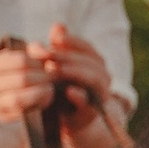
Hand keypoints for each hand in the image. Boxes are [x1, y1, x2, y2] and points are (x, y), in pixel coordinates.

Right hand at [0, 38, 46, 121]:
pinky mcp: (4, 117)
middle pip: (21, 80)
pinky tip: (43, 98)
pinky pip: (22, 113)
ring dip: (39, 93)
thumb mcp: (17, 54)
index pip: (21, 60)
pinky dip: (37, 105)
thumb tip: (47, 53)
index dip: (38, 62)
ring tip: (48, 88)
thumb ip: (34, 50)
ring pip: (17, 99)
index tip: (46, 63)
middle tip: (51, 77)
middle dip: (42, 78)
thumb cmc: (7, 70)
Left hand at [34, 25, 126, 147]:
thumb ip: (54, 48)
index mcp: (95, 63)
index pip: (87, 47)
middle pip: (90, 61)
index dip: (71, 41)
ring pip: (93, 78)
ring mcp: (100, 95)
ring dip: (72, 71)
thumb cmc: (58, 88)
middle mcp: (103, 77)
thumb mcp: (54, 66)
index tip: (53, 38)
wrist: (63, 121)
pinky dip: (79, 96)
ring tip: (51, 69)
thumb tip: (57, 26)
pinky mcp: (92, 113)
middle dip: (66, 56)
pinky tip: (67, 91)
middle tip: (45, 54)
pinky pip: (89, 102)